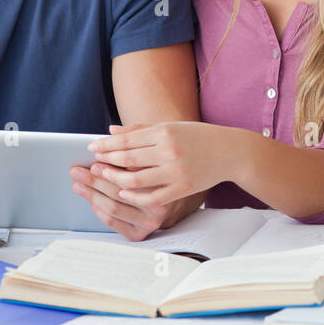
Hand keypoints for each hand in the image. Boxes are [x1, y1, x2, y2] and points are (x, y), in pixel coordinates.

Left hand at [86, 122, 235, 206]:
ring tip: (105, 178)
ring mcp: (177, 171)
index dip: (106, 145)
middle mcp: (170, 151)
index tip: (92, 148)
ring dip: (116, 180)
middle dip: (107, 161)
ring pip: (136, 180)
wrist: (231, 152)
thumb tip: (111, 132)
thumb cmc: (198, 137)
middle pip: (128, 159)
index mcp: (166, 132)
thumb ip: (140, 129)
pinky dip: (135, 197)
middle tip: (93, 163)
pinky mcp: (184, 188)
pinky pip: (153, 197)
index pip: (127, 140)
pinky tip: (124, 194)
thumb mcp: (171, 127)